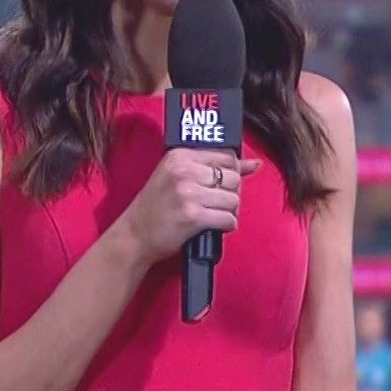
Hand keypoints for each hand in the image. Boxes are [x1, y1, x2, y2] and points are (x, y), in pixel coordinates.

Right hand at [111, 149, 263, 262]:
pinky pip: (228, 219)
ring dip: (229, 211)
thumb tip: (254, 163)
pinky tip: (213, 225)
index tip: (223, 183)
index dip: (232, 172)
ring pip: (233, 200)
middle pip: (233, 178)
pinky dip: (226, 225)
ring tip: (213, 214)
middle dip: (231, 193)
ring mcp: (188, 194)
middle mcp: (184, 171)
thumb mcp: (178, 176)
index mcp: (180, 155)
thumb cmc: (157, 205)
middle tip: (216, 202)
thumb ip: (214, 166)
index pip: (226, 155)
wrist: (135, 234)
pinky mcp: (193, 217)